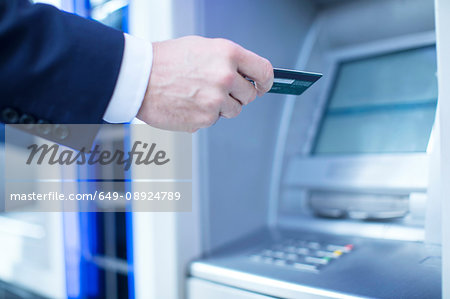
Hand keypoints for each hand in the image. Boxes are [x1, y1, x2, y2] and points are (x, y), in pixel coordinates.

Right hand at [136, 36, 273, 131]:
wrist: (138, 77)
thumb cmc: (165, 60)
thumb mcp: (202, 48)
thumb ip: (227, 61)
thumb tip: (245, 74)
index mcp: (228, 54)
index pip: (264, 71)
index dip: (266, 81)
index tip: (263, 85)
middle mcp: (225, 77)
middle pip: (250, 95)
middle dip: (238, 95)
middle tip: (218, 90)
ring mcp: (216, 100)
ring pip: (234, 111)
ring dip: (221, 107)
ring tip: (198, 95)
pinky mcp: (205, 119)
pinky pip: (214, 120)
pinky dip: (204, 115)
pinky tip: (188, 104)